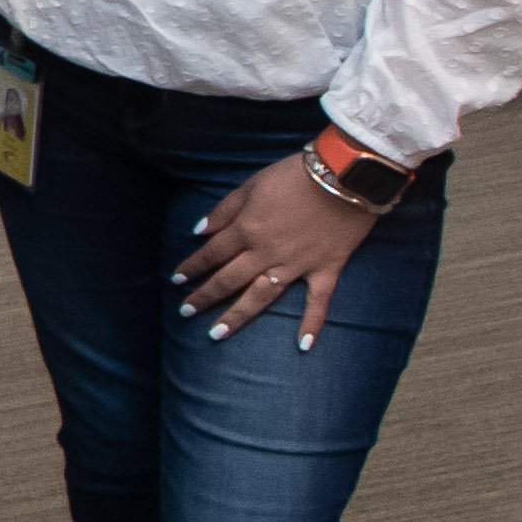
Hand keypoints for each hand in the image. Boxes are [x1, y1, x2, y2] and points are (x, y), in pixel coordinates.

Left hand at [178, 154, 385, 346]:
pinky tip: (303, 346)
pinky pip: (318, 302)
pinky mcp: (326, 270)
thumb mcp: (252, 184)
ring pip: (260, 297)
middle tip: (185, 312)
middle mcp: (266, 253)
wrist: (344, 176)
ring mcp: (296, 266)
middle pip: (229, 279)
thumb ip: (225, 210)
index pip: (212, 253)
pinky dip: (312, 324)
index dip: (193, 267)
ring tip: (216, 334)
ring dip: (237, 316)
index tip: (177, 280)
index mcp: (247, 230)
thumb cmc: (295, 175)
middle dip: (204, 296)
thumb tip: (200, 231)